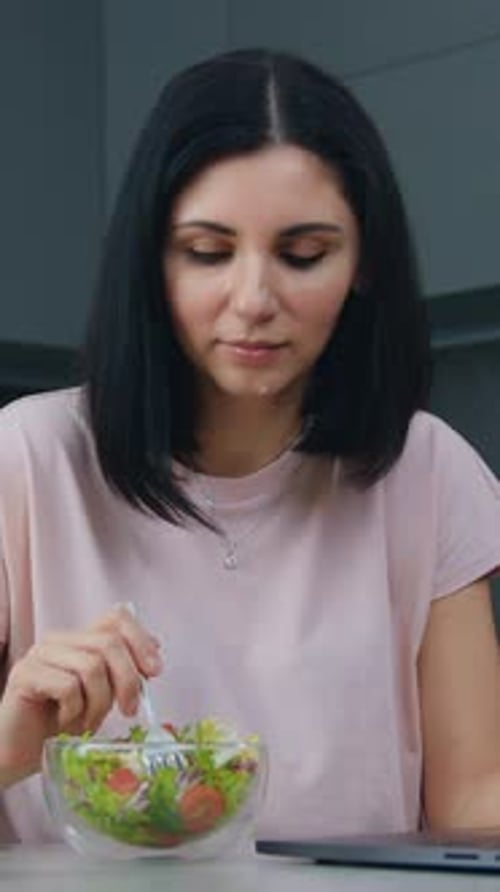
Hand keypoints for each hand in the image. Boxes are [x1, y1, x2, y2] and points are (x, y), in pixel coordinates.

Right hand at [0, 605, 161, 786]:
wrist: (17, 753)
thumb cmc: (58, 726)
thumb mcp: (100, 697)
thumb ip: (121, 674)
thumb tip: (154, 656)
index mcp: (79, 640)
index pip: (116, 618)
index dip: (140, 640)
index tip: (155, 671)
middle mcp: (58, 640)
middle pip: (108, 643)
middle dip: (128, 679)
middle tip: (129, 709)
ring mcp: (39, 655)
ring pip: (91, 666)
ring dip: (99, 702)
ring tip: (89, 722)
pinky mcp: (24, 675)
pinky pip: (67, 686)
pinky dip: (74, 711)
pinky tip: (64, 722)